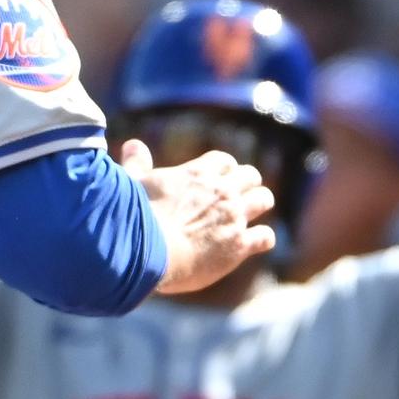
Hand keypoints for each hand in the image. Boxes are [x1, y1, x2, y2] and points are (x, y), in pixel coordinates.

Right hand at [124, 138, 274, 294]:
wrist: (147, 254)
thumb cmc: (134, 219)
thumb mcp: (132, 184)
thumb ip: (136, 164)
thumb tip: (133, 144)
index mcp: (197, 173)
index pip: (224, 161)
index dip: (223, 170)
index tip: (217, 180)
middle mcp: (221, 191)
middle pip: (250, 175)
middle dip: (246, 184)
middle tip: (236, 198)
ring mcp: (234, 217)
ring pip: (264, 198)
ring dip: (258, 205)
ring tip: (246, 217)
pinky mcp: (240, 245)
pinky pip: (266, 237)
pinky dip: (262, 239)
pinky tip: (251, 245)